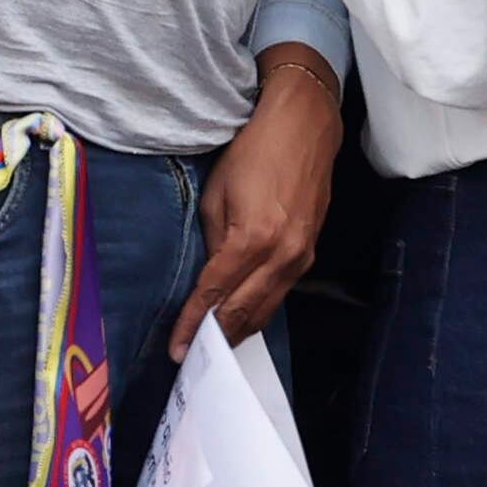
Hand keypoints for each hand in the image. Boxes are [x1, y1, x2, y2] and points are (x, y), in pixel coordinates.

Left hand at [176, 42, 337, 350]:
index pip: (215, 293)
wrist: (305, 128)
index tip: (176, 350)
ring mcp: (302, 255)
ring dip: (240, 329)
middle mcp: (283, 255)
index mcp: (252, 239)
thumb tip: (211, 276)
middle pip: (245, 311)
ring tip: (215, 345)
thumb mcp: (217, 195)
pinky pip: (281, 291)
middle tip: (193, 357)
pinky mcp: (311, 250)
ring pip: (267, 307)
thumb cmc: (254, 152)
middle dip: (216, 337)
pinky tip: (243, 316)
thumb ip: (214, 241)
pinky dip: (259, 308)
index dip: (192, 324)